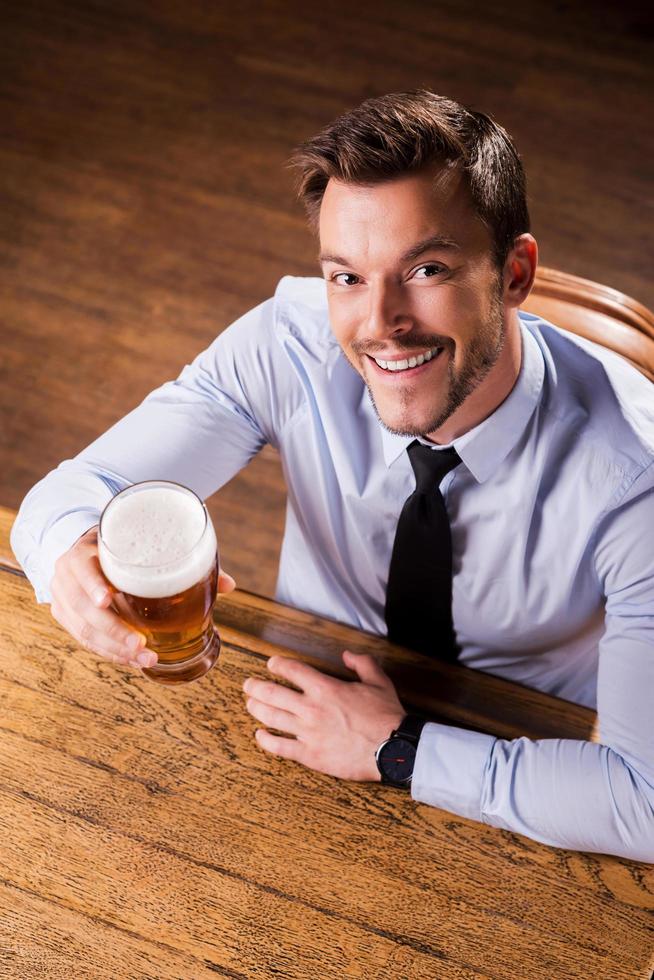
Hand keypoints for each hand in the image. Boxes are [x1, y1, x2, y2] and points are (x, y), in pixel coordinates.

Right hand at [49, 524, 235, 669]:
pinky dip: (108, 651)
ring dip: (113, 648)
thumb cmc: (123, 548)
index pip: (82, 566)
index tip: (107, 598)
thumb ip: (184, 561)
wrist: (85, 549)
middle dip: (113, 631)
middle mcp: (67, 574)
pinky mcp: (64, 615)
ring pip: (83, 629)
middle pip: (84, 607)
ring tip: (143, 658)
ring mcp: (63, 597)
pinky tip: (130, 659)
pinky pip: (83, 639)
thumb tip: (229, 585)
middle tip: (141, 646)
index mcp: (84, 550)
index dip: (92, 583)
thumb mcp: (143, 545)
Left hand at [243, 651, 404, 780]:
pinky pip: (280, 747)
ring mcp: (308, 733)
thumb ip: (362, 663)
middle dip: (256, 686)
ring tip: (249, 704)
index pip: (292, 670)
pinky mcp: (310, 755)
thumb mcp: (378, 680)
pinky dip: (266, 740)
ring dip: (256, 709)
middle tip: (248, 684)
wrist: (392, 748)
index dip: (278, 664)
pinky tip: (260, 735)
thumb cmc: (386, 715)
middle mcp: (311, 708)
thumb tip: (347, 655)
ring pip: (272, 717)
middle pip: (272, 693)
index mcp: (326, 688)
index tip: (271, 664)